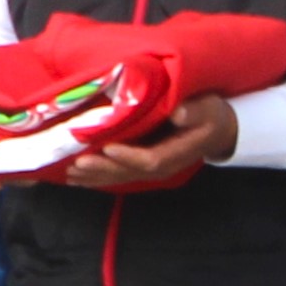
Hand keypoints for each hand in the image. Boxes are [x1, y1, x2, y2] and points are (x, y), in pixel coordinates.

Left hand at [60, 92, 238, 189]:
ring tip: (70, 172)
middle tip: (77, 163)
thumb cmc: (210, 114)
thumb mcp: (208, 109)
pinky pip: (117, 174)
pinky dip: (96, 176)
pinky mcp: (140, 165)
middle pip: (128, 172)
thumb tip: (178, 113)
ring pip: (119, 177)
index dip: (129, 156)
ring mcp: (150, 169)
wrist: (216, 129)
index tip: (107, 146)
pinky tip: (77, 177)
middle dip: (102, 169)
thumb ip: (194, 111)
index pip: (151, 160)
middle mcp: (161, 166)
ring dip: (94, 176)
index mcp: (177, 153)